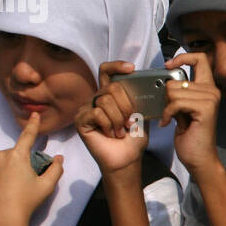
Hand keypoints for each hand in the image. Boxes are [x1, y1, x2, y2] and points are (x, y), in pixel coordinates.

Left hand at [0, 113, 63, 225]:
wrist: (3, 220)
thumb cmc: (27, 202)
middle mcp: (0, 156)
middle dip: (19, 161)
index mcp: (18, 155)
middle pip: (13, 153)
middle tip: (25, 180)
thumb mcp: (46, 186)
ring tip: (12, 187)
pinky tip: (1, 190)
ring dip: (7, 169)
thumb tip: (59, 158)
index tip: (33, 114)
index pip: (27, 136)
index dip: (33, 125)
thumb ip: (56, 169)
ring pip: (0, 162)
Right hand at [77, 61, 148, 178]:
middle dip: (125, 105)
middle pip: (110, 88)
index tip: (131, 68)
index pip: (107, 72)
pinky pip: (97, 113)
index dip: (116, 66)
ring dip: (118, 118)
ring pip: (104, 100)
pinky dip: (109, 125)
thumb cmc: (133, 139)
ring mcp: (86, 109)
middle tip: (128, 122)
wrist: (127, 159)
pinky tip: (111, 135)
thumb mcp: (140, 114)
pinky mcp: (81, 120)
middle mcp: (96, 100)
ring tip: (120, 131)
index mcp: (110, 95)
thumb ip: (137, 98)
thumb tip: (145, 83)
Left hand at [161, 52, 221, 176]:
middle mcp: (212, 90)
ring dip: (167, 108)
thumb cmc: (190, 136)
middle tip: (172, 113)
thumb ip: (178, 94)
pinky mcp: (205, 108)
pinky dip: (168, 114)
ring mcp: (210, 99)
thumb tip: (165, 82)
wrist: (199, 159)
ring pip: (174, 91)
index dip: (181, 58)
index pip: (199, 58)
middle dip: (167, 97)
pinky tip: (168, 123)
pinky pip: (176, 103)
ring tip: (172, 120)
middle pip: (176, 80)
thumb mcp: (182, 110)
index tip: (168, 66)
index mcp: (208, 88)